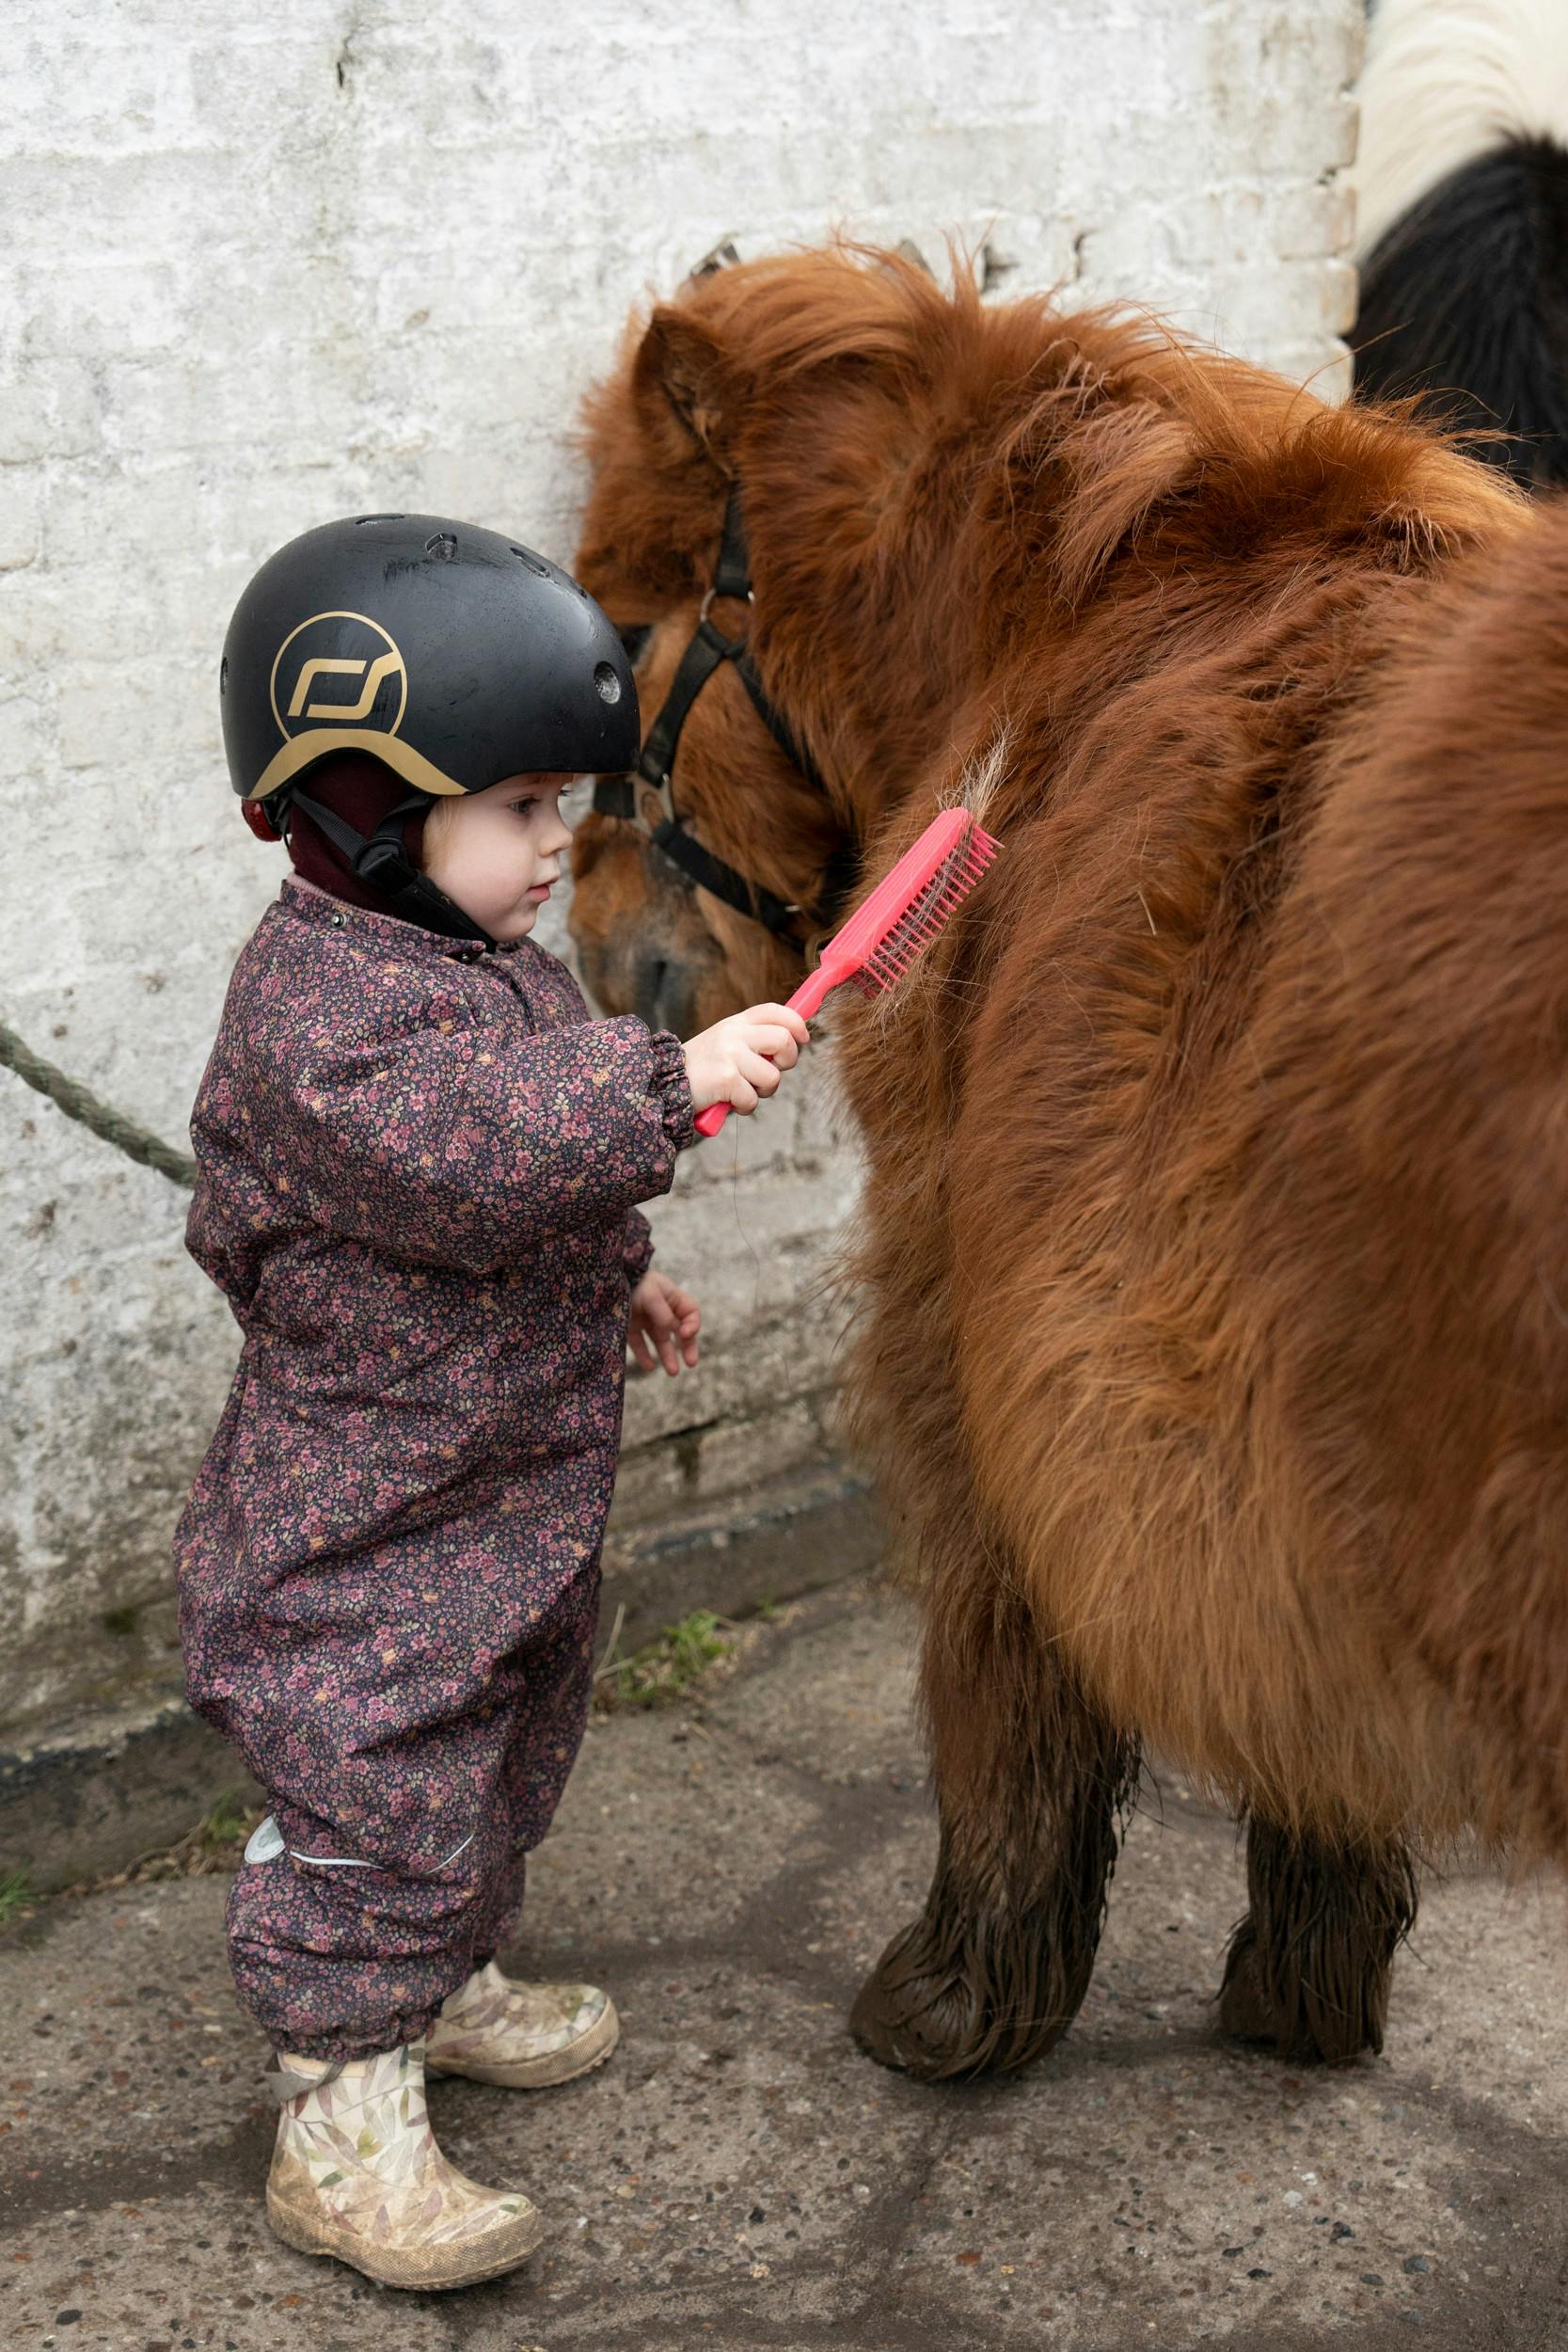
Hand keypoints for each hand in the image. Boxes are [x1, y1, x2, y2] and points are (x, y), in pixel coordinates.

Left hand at [628, 1268, 700, 1376]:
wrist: (605, 1280)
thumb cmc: (633, 1282)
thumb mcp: (652, 1295)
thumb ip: (664, 1315)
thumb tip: (672, 1332)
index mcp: (671, 1296)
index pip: (690, 1313)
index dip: (692, 1325)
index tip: (684, 1334)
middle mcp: (661, 1309)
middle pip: (679, 1330)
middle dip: (687, 1347)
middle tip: (691, 1363)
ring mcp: (645, 1319)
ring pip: (660, 1340)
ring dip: (667, 1356)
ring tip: (673, 1372)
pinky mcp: (629, 1327)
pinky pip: (639, 1344)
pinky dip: (644, 1355)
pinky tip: (649, 1367)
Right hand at [681, 1003, 809, 1116]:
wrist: (662, 1086)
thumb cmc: (700, 1071)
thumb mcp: (724, 1044)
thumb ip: (751, 1041)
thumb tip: (791, 1042)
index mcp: (735, 1023)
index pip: (775, 1011)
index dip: (796, 1023)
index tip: (803, 1039)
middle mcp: (733, 1033)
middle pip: (784, 1040)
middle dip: (787, 1062)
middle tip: (770, 1074)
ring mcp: (729, 1054)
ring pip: (772, 1076)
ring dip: (762, 1092)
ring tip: (741, 1092)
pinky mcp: (726, 1078)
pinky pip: (753, 1099)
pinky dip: (744, 1107)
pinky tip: (727, 1102)